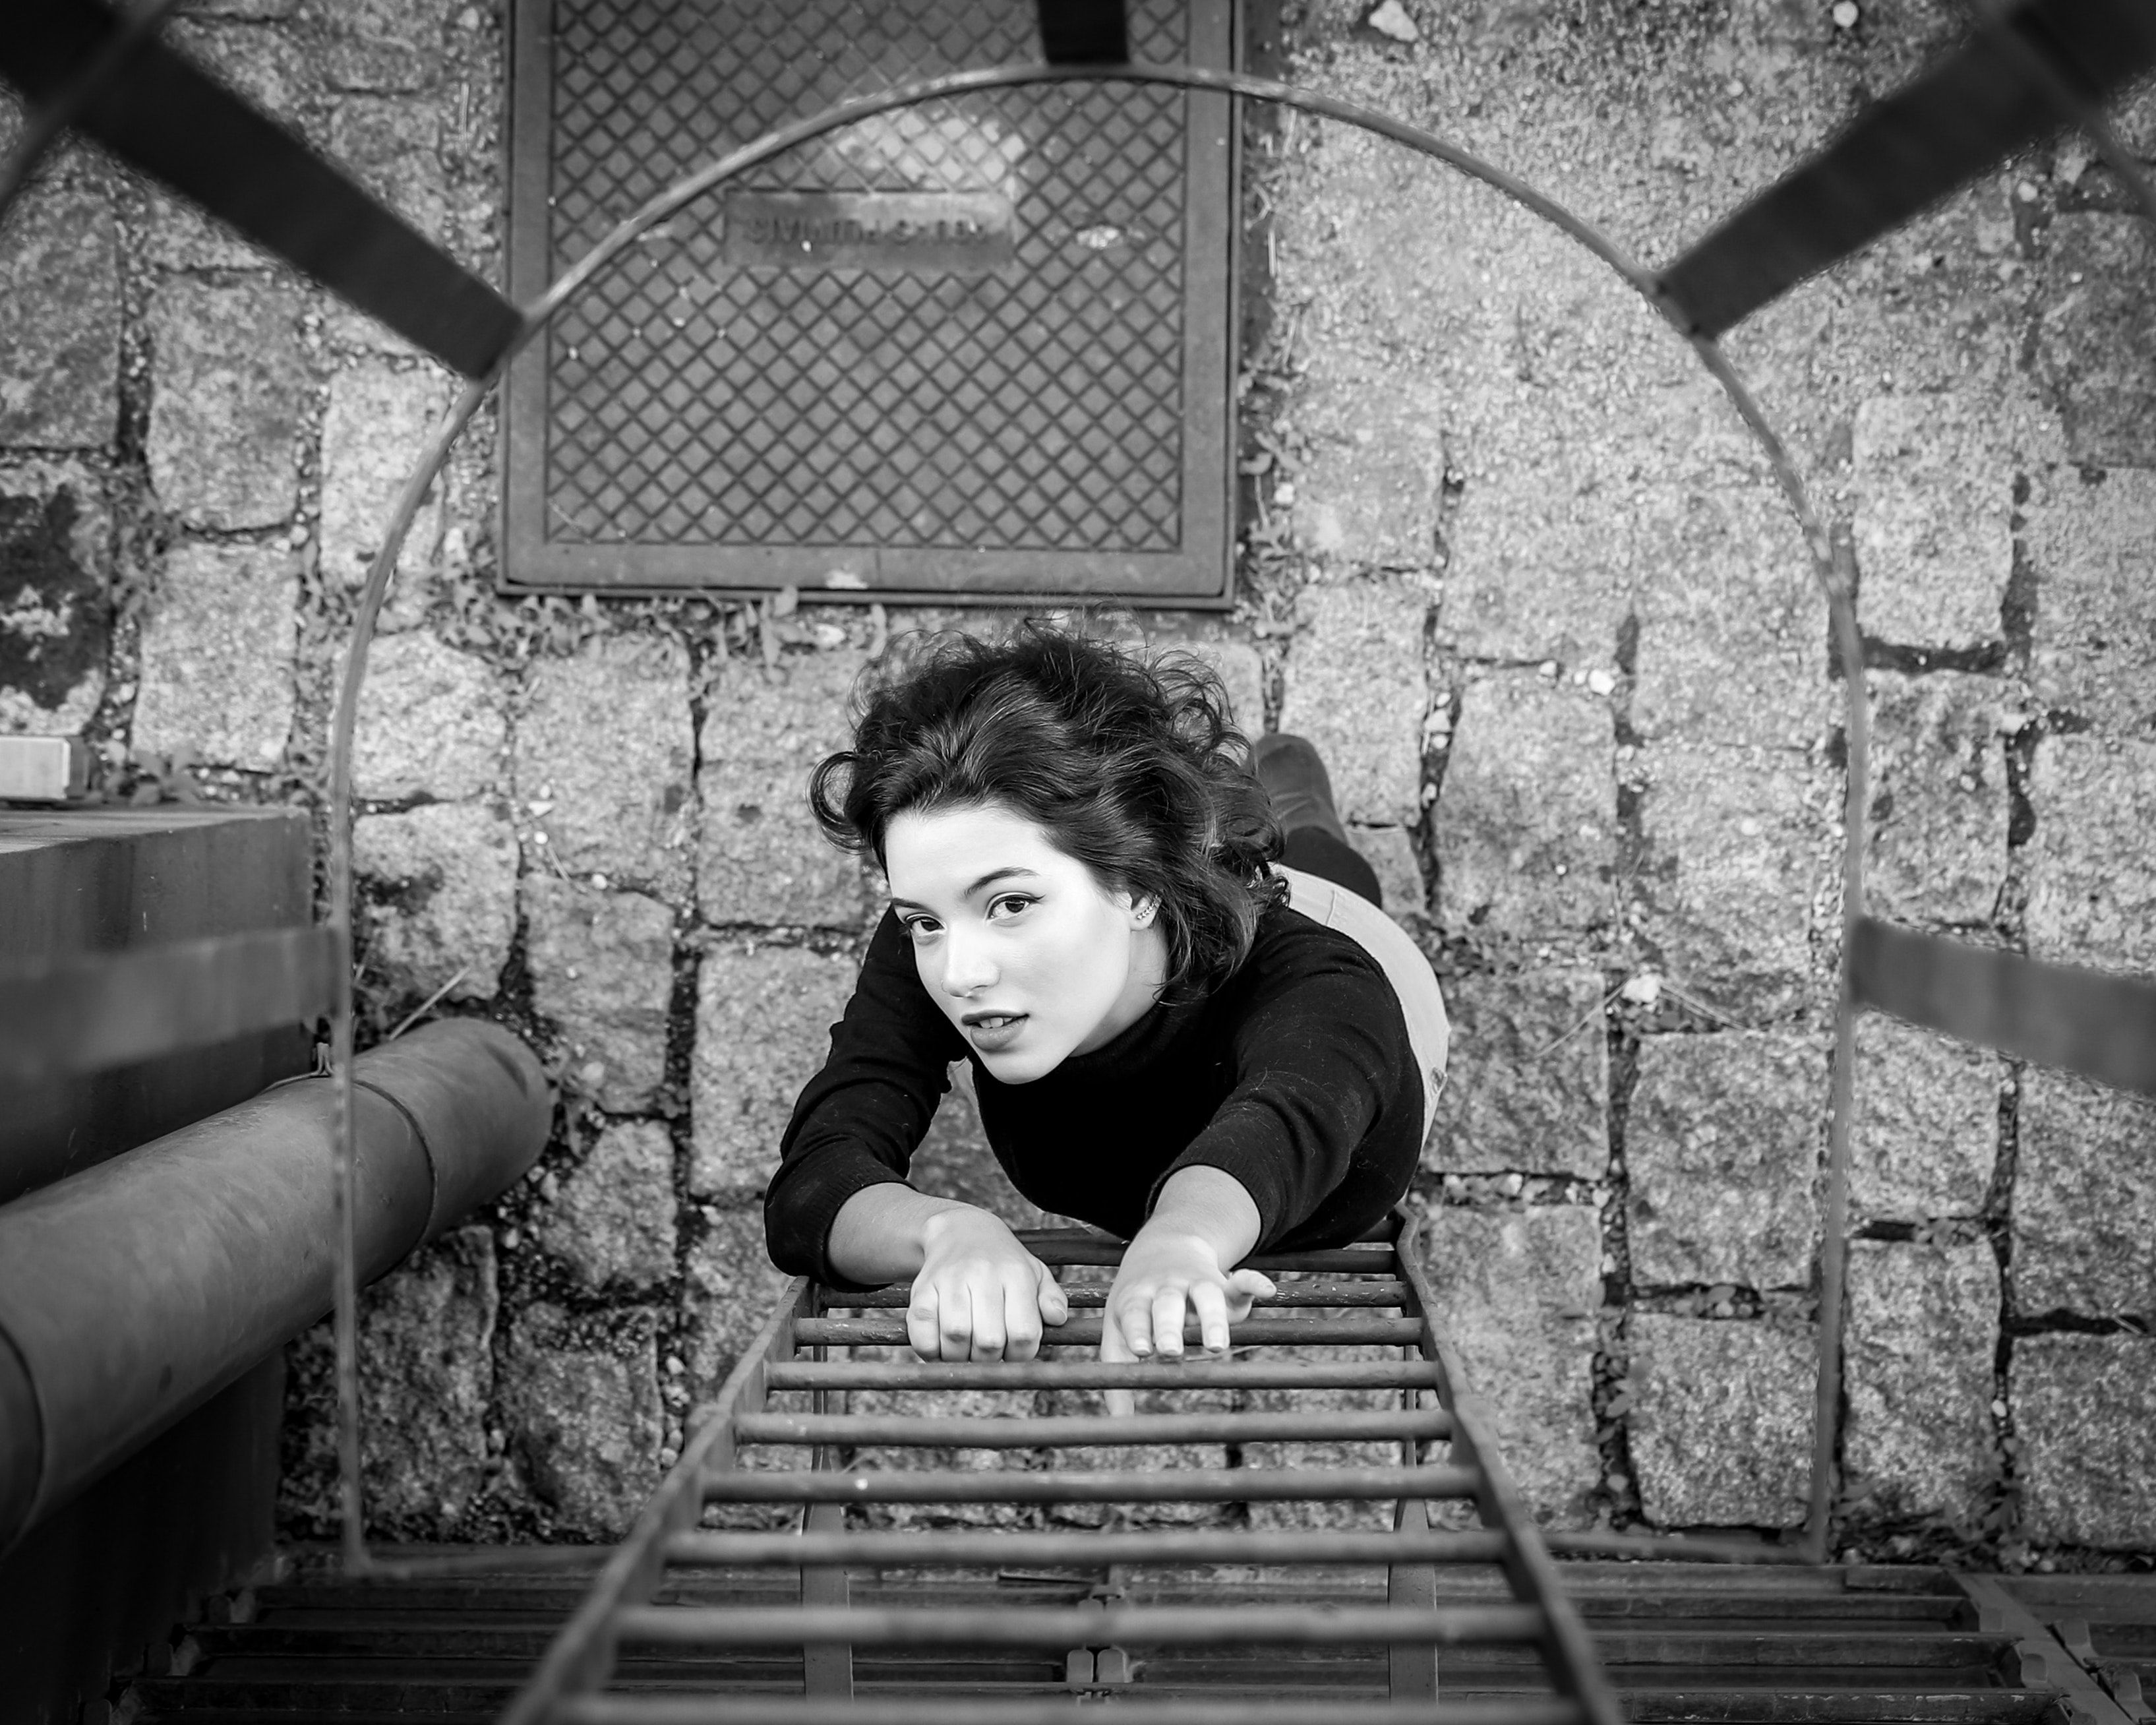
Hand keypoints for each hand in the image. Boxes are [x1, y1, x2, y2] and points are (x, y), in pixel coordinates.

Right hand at [907, 1207, 1068, 1361]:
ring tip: (968, 1349)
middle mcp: (982, 1273)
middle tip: (990, 1353)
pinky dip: (932, 1352)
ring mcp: (948, 1281)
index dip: (1021, 1355)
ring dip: (962, 1358)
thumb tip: (1057, 1318)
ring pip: (955, 1339)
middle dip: (991, 1360)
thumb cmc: (1003, 1262)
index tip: (1015, 1352)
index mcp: (1015, 1273)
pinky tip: (943, 1346)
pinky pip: (922, 1336)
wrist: (959, 1231)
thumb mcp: (1035, 1272)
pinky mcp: (921, 1291)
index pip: (1024, 1333)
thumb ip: (1051, 1298)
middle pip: (989, 1341)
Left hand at [1098, 1224, 1273, 1416]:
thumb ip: (1117, 1368)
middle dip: (1168, 1327)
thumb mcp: (1120, 1327)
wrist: (1163, 1246)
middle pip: (1168, 1303)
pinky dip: (1255, 1282)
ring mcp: (1197, 1283)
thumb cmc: (1139, 1303)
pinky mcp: (1225, 1283)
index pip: (1136, 1313)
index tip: (1142, 1352)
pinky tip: (1268, 1291)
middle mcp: (1167, 1288)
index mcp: (1138, 1298)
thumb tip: (1117, 1422)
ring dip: (1212, 1319)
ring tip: (1217, 1346)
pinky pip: (1242, 1279)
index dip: (1138, 1330)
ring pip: (1206, 1295)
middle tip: (1170, 1351)